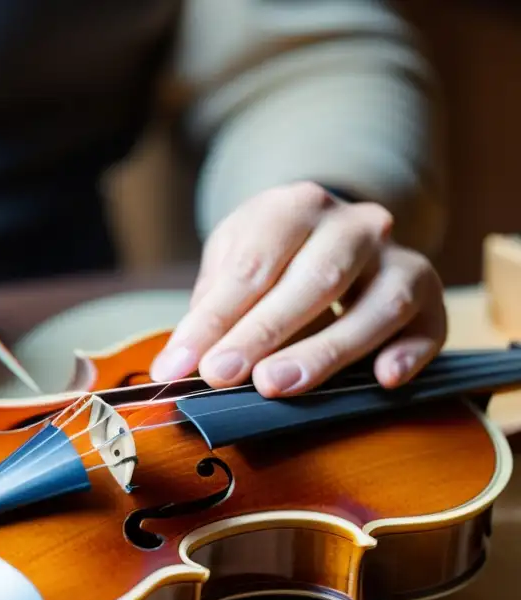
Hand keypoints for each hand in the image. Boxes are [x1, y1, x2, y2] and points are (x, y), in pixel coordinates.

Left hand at [149, 181, 446, 396]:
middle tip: (221, 376)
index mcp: (297, 207)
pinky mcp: (429, 293)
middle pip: (314, 281)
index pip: (252, 266)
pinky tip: (383, 379)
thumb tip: (179, 363)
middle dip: (262, 334)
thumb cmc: (271, 254)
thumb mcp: (232, 258)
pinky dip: (410, 352)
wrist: (327, 230)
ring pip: (378, 305)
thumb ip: (212, 305)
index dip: (213, 319)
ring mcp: (397, 257)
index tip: (178, 365)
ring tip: (276, 385)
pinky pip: (429, 323)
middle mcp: (356, 224)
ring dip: (325, 351)